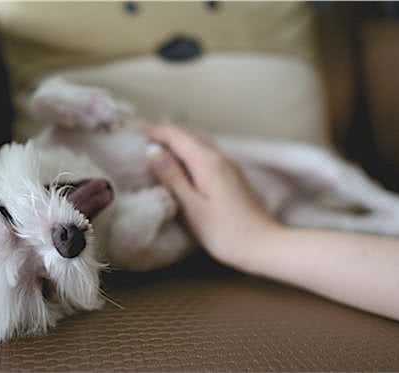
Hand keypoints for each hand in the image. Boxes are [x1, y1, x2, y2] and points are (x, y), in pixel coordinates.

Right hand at [143, 123, 280, 269]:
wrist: (265, 246)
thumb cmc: (225, 232)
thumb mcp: (192, 207)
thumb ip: (172, 177)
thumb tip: (153, 151)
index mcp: (207, 162)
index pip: (177, 135)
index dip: (154, 130)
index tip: (133, 130)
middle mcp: (220, 157)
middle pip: (189, 135)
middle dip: (164, 132)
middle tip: (141, 135)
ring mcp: (229, 166)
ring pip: (199, 143)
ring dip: (178, 140)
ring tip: (157, 145)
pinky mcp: (233, 177)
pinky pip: (207, 154)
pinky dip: (189, 151)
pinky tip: (182, 162)